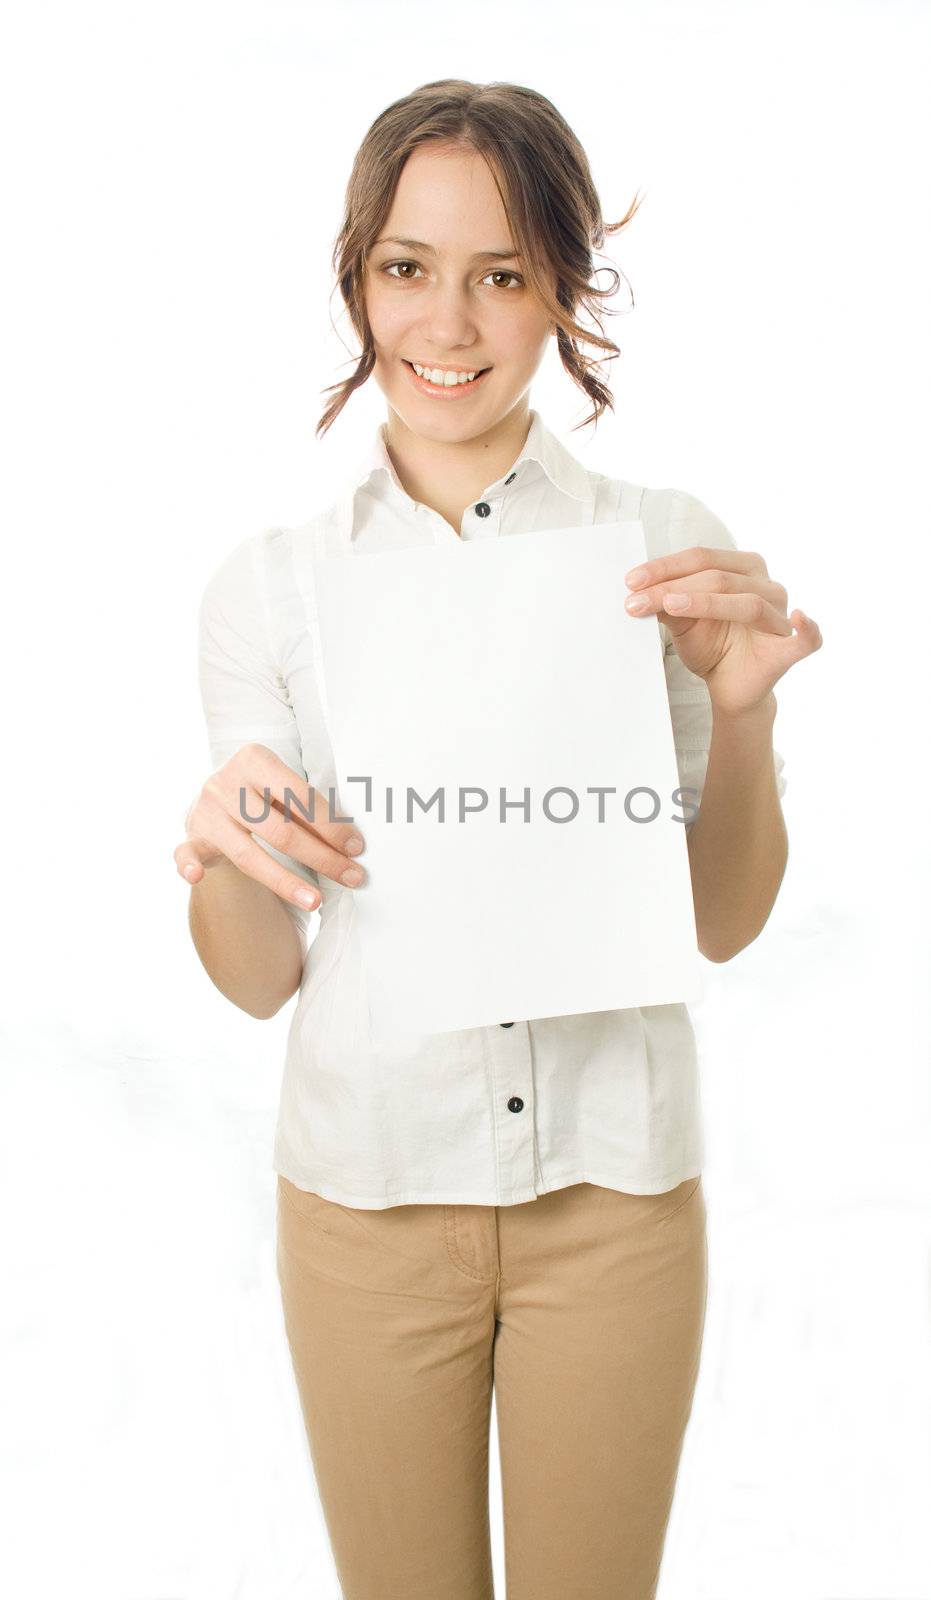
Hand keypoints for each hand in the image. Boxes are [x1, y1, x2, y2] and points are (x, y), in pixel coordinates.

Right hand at [173, 744, 366, 910]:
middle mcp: (226, 783)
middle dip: (321, 857)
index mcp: (254, 759)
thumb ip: (308, 806)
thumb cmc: (262, 796)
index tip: (356, 848)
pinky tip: (195, 875)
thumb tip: (352, 842)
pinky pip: (186, 853)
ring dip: (285, 881)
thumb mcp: (281, 788)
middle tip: (352, 877)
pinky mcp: (192, 836)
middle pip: (280, 830)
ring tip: (316, 901)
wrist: (214, 799)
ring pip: (249, 855)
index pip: (300, 797)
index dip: (332, 825)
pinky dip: (188, 865)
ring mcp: (206, 812)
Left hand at [624, 544, 822, 715]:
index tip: (630, 582)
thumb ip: (667, 601)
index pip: (702, 558)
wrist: (728, 687)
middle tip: (636, 600)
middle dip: (673, 586)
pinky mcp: (790, 647)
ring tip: (671, 605)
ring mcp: (781, 615)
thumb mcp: (681, 621)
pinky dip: (808, 627)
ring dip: (705, 602)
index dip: (665, 567)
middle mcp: (766, 585)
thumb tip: (639, 588)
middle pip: (718, 576)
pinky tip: (800, 617)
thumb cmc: (711, 646)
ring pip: (745, 601)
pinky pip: (806, 637)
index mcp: (743, 569)